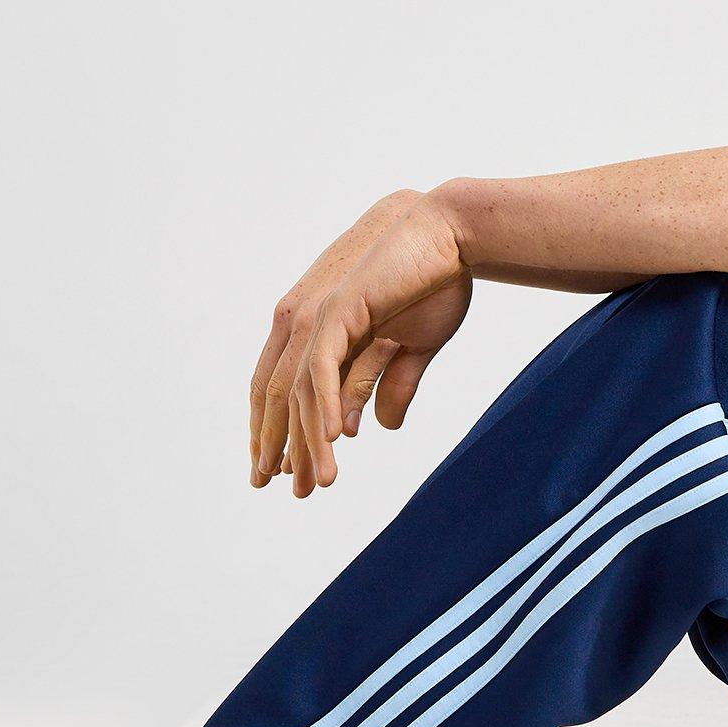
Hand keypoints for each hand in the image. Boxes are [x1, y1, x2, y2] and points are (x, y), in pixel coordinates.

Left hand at [254, 191, 473, 496]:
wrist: (451, 236)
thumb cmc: (436, 282)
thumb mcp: (413, 346)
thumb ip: (391, 384)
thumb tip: (382, 428)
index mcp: (318, 327)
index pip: (281, 387)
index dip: (278, 431)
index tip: (284, 471)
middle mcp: (305, 322)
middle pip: (276, 396)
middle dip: (280, 446)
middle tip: (286, 490)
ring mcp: (317, 317)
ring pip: (297, 392)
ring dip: (307, 441)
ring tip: (318, 483)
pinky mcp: (337, 313)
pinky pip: (320, 372)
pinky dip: (321, 409)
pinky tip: (332, 441)